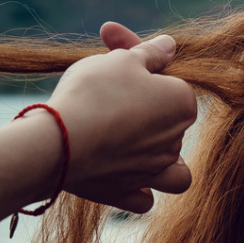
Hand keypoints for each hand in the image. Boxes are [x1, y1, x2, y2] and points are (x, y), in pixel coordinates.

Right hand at [41, 22, 196, 212]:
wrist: (60, 142)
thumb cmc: (94, 93)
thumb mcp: (122, 60)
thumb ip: (150, 54)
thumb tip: (170, 45)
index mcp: (182, 105)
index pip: (169, 81)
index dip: (140, 65)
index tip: (109, 51)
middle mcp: (175, 142)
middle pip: (166, 120)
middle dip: (140, 103)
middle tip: (100, 85)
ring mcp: (153, 171)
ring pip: (167, 163)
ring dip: (152, 150)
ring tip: (129, 137)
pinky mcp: (127, 194)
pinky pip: (144, 196)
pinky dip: (137, 188)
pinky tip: (123, 176)